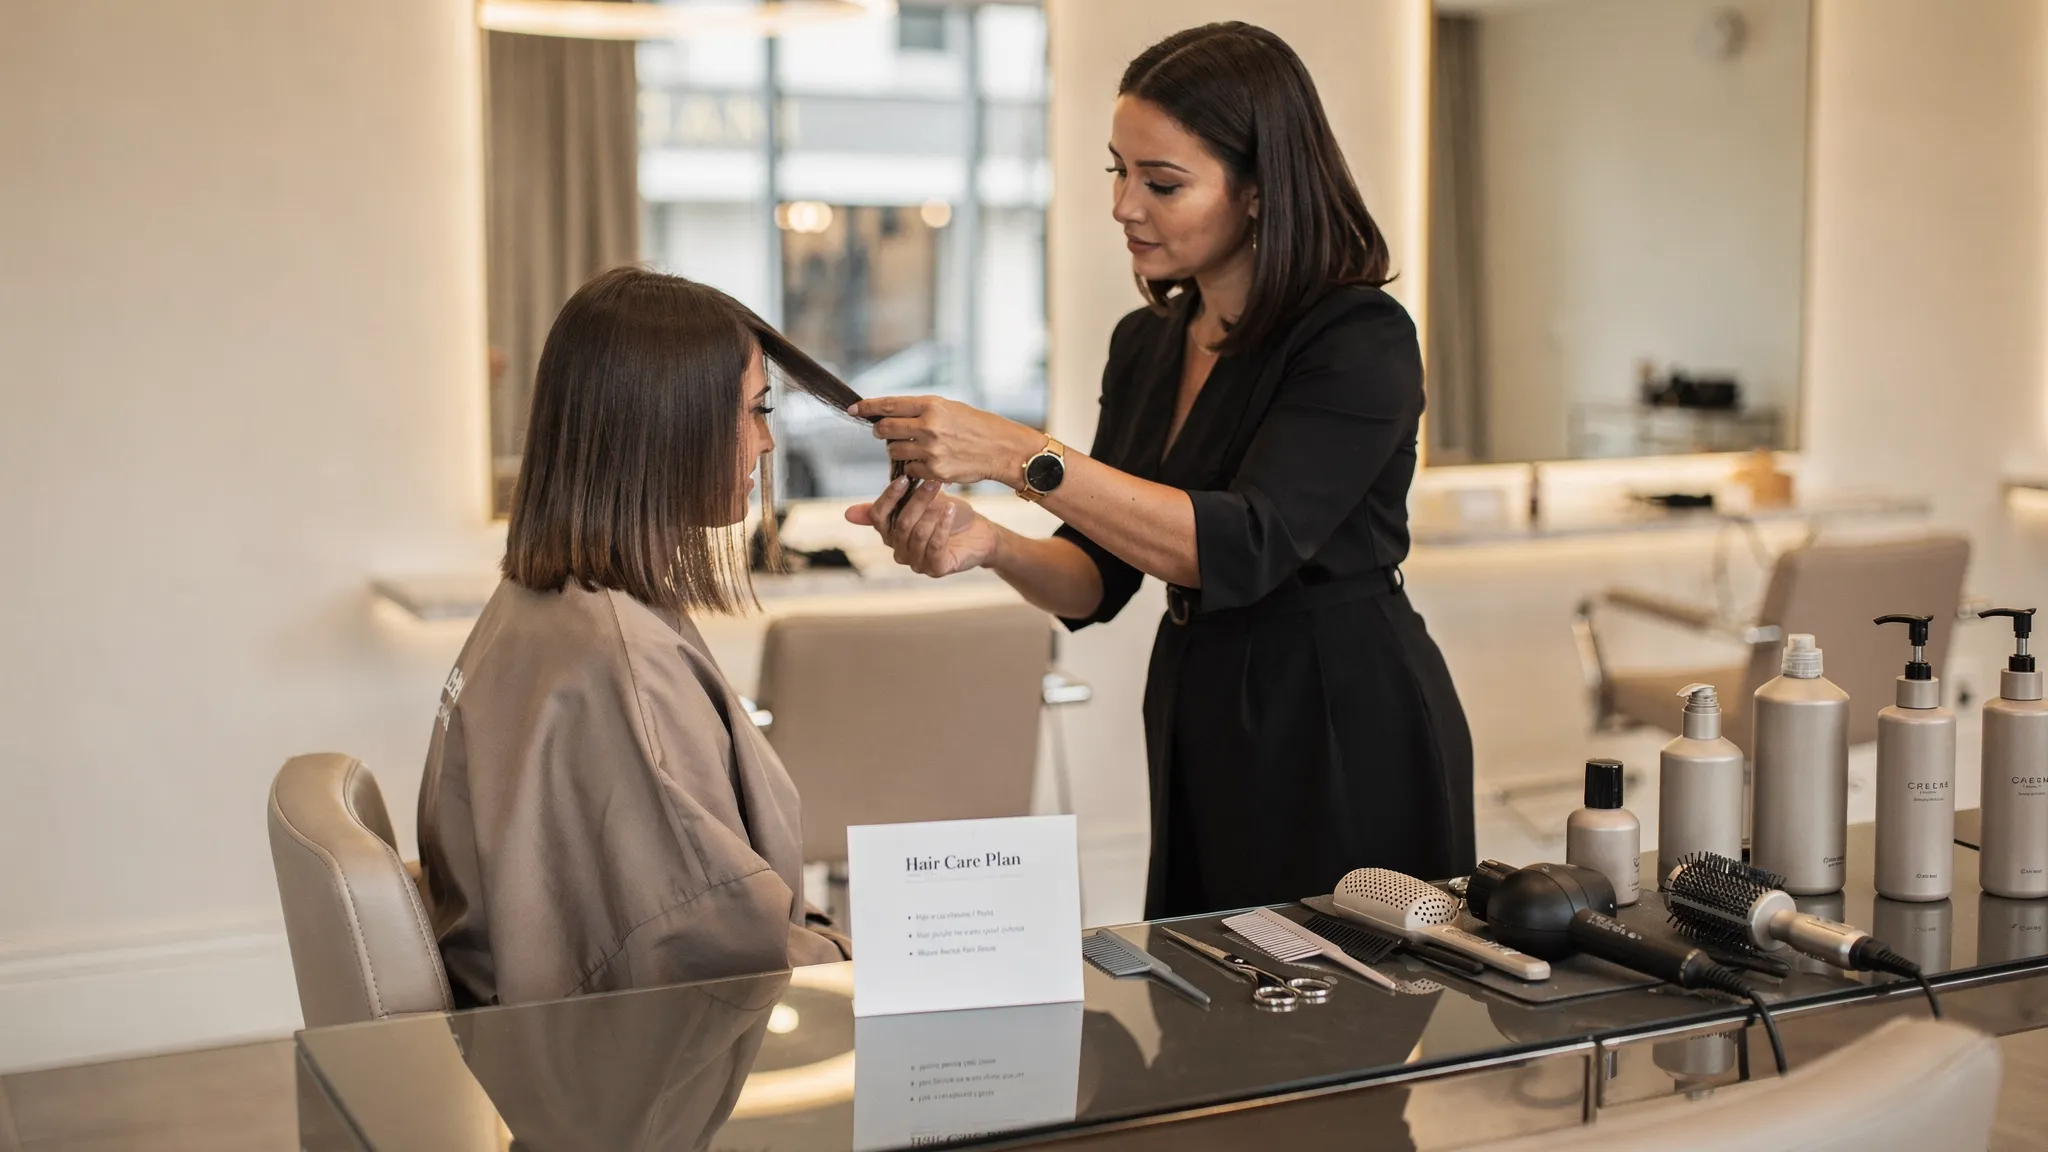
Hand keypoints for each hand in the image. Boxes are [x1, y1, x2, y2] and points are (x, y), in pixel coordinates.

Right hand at [844, 477, 999, 577]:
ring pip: (916, 535)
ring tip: (945, 498)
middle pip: (899, 524)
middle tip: (933, 481)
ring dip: (931, 512)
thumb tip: (847, 514)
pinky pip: (934, 546)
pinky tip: (951, 510)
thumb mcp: (920, 503)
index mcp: (890, 534)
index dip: (889, 498)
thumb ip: (891, 502)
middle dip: (916, 501)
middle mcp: (899, 551)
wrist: (980, 533)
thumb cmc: (949, 516)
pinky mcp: (936, 569)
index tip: (905, 478)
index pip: (877, 517)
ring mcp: (917, 563)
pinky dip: (942, 526)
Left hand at [849, 395, 1042, 486]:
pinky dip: (913, 467)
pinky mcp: (934, 471)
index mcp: (931, 406)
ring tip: (918, 448)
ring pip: (894, 451)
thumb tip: (889, 414)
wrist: (1000, 449)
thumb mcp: (949, 407)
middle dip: (881, 432)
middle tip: (885, 433)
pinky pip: (909, 470)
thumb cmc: (975, 426)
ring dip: (899, 450)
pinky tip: (929, 462)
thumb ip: (920, 411)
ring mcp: (930, 450)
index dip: (867, 407)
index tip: (853, 409)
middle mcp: (928, 426)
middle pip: (885, 429)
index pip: (889, 405)